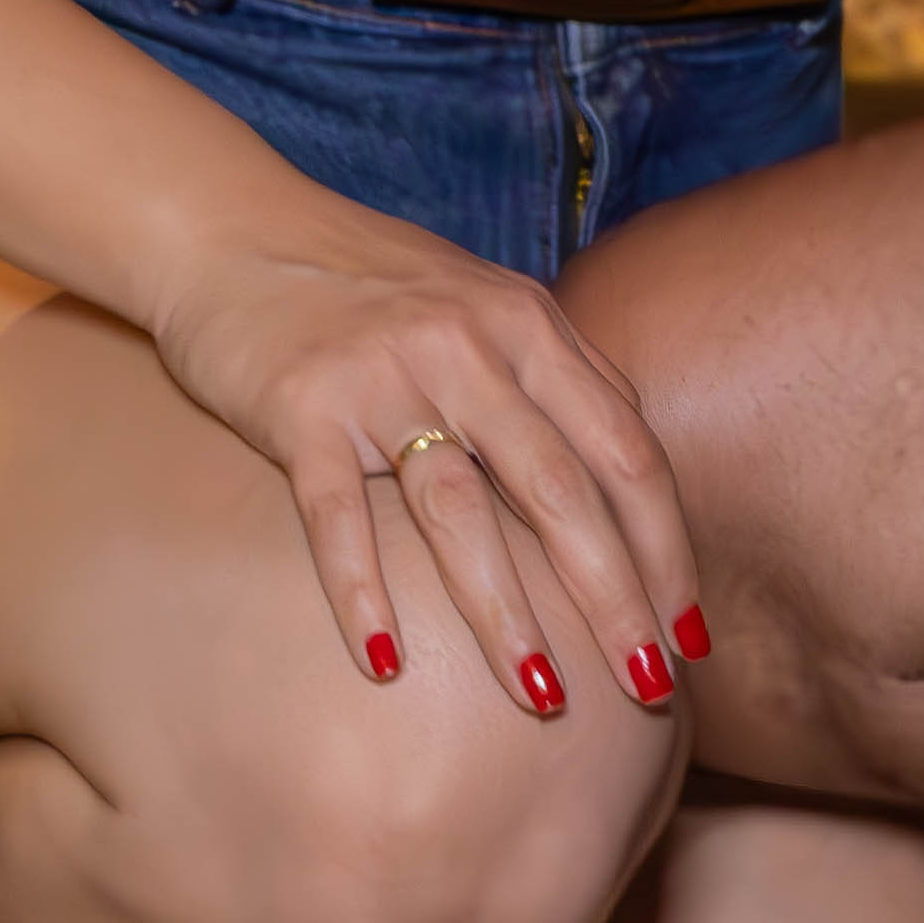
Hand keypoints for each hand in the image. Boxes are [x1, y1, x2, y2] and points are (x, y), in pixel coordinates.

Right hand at [151, 199, 703, 721]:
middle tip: (646, 686)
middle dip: (615, 596)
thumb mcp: (485, 307)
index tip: (691, 633)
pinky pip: (337, 516)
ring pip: (461, 512)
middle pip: (563, 489)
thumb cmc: (371, 283)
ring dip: (507, 613)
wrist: (232, 227)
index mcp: (530, 327)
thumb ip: (554, 380)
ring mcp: (384, 376)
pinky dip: (363, 594)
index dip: (666, 547)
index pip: (626, 451)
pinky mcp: (301, 407)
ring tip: (541, 696)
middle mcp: (470, 347)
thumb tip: (630, 483)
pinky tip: (384, 665)